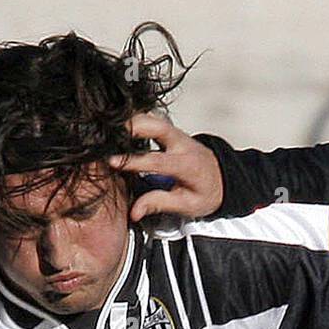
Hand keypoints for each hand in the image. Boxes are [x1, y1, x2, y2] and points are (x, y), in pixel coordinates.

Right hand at [109, 112, 223, 221]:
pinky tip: (120, 128)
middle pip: (154, 125)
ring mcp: (177, 133)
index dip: (132, 161)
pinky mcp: (171, 130)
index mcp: (187, 165)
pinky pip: (151, 119)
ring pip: (151, 117)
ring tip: (109, 131)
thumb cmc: (205, 193)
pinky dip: (135, 121)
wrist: (221, 178)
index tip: (112, 162)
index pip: (156, 160)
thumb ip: (159, 204)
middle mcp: (182, 143)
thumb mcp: (187, 205)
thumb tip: (134, 211)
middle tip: (107, 136)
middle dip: (130, 127)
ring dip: (130, 121)